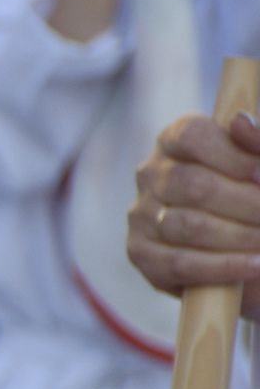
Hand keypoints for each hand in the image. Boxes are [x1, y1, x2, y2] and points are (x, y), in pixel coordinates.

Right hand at [129, 110, 259, 318]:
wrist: (248, 244)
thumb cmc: (255, 197)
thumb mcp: (259, 169)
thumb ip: (257, 145)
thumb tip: (241, 122)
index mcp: (176, 139)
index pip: (192, 137)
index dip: (232, 156)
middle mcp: (150, 173)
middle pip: (193, 185)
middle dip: (247, 204)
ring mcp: (141, 214)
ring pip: (188, 226)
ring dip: (241, 237)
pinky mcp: (141, 254)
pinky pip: (180, 264)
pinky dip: (224, 267)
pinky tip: (256, 265)